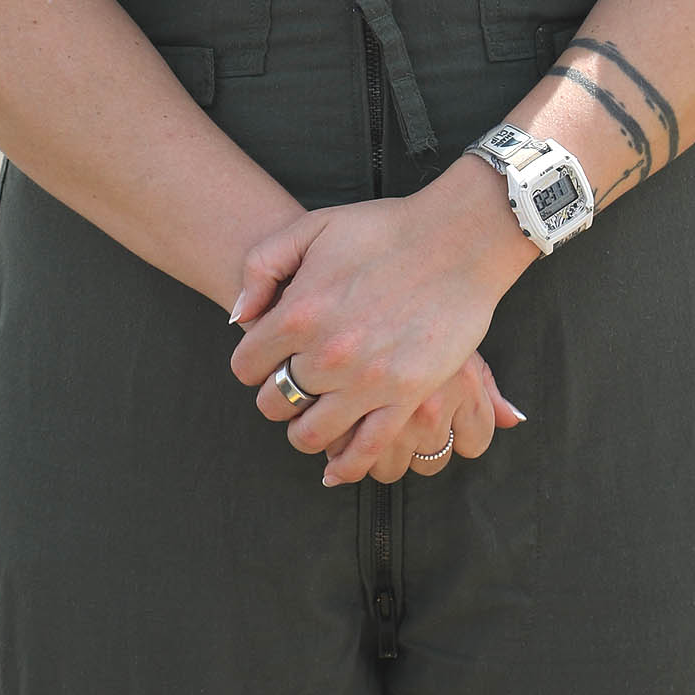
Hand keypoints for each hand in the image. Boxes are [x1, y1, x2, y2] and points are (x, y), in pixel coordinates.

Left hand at [228, 187, 527, 480]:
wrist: (455, 240)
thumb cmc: (383, 229)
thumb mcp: (310, 227)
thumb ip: (261, 267)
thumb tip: (239, 317)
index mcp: (298, 312)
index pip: (247, 365)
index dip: (253, 362)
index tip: (268, 357)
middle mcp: (327, 354)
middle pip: (274, 402)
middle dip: (277, 395)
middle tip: (294, 383)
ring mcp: (367, 381)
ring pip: (310, 435)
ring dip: (304, 430)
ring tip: (314, 415)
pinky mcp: (406, 398)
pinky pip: (364, 450)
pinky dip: (344, 466)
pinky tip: (335, 467)